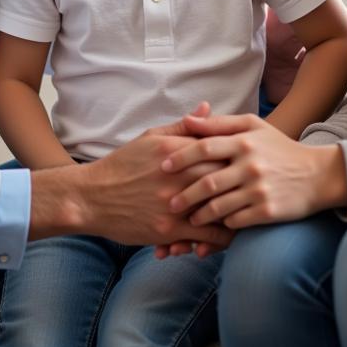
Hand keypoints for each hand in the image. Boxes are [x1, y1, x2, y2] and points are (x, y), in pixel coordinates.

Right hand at [69, 104, 232, 248]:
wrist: (91, 198)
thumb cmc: (122, 165)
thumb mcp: (150, 138)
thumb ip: (183, 127)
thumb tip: (207, 108)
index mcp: (174, 150)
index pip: (220, 149)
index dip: (238, 155)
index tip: (247, 161)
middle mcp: (177, 176)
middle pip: (225, 178)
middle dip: (242, 184)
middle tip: (255, 188)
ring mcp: (174, 204)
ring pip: (221, 209)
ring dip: (236, 213)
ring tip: (246, 213)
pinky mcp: (169, 230)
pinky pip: (206, 236)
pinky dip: (220, 238)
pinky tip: (227, 236)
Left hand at [160, 114, 346, 228]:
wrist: (317, 175)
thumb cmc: (278, 148)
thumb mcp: (252, 127)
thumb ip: (219, 124)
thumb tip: (187, 119)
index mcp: (244, 141)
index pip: (205, 147)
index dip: (181, 157)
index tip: (163, 166)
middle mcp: (250, 165)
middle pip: (207, 181)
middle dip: (184, 195)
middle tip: (168, 203)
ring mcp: (259, 189)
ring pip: (218, 207)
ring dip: (199, 215)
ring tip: (187, 220)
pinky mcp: (267, 212)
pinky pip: (235, 222)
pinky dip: (220, 227)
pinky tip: (212, 229)